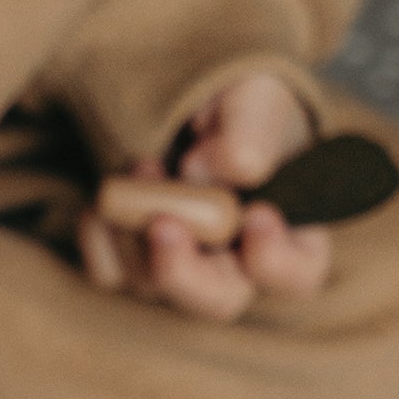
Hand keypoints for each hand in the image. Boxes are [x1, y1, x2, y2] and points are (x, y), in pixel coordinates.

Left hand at [79, 72, 332, 322]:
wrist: (182, 102)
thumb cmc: (237, 103)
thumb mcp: (256, 96)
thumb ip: (250, 131)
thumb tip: (213, 171)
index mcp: (290, 232)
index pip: (297, 273)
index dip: (276, 259)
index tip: (256, 216)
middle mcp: (236, 267)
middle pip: (220, 302)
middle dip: (186, 269)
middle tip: (163, 225)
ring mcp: (181, 274)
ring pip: (155, 286)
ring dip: (139, 228)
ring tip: (143, 164)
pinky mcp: (131, 269)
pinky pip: (109, 274)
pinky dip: (101, 237)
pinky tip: (105, 199)